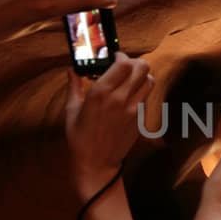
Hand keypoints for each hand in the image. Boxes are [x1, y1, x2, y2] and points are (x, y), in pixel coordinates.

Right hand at [64, 55, 152, 198]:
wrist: (96, 163)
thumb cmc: (79, 137)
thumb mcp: (71, 110)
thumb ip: (74, 85)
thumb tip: (72, 69)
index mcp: (100, 93)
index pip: (123, 63)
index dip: (121, 56)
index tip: (114, 57)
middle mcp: (119, 99)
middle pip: (142, 67)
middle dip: (134, 62)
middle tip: (125, 66)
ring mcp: (133, 109)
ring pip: (149, 80)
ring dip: (141, 75)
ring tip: (130, 79)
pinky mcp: (140, 119)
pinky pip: (146, 97)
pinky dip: (141, 91)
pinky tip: (129, 96)